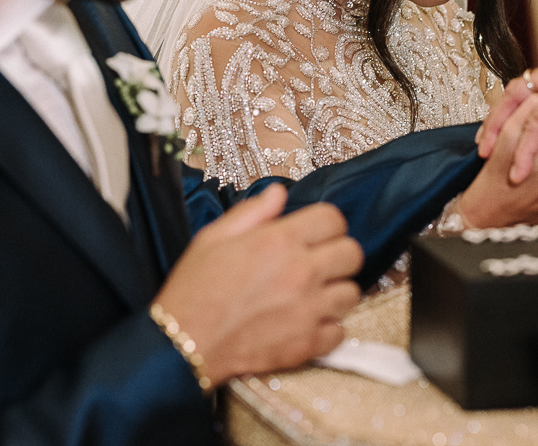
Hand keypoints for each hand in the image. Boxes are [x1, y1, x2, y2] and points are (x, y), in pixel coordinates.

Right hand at [154, 184, 363, 385]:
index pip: (334, 219)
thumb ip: (253, 211)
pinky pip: (340, 331)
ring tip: (312, 293)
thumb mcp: (214, 236)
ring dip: (335, 290)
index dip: (325, 223)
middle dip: (337, 253)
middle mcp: (302, 272)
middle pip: (352, 253)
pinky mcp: (308, 344)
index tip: (314, 233)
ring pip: (352, 292)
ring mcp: (309, 310)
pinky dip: (328, 327)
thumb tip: (279, 193)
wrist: (184, 344)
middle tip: (317, 261)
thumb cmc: (194, 288)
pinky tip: (307, 322)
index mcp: (280, 240)